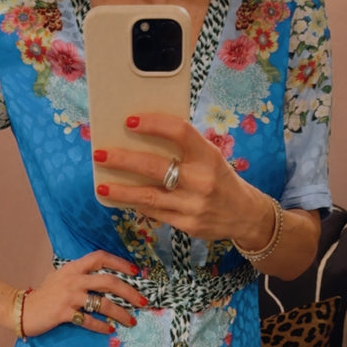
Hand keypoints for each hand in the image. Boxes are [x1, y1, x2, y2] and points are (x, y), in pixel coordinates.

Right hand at [20, 250, 145, 337]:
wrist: (22, 309)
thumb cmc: (44, 295)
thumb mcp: (61, 277)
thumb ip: (80, 275)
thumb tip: (105, 279)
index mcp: (73, 267)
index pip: (100, 257)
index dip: (120, 263)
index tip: (136, 271)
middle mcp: (73, 279)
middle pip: (109, 281)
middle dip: (130, 291)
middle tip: (143, 301)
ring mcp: (69, 296)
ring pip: (103, 303)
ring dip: (120, 313)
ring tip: (131, 321)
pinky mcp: (64, 313)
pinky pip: (89, 320)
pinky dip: (102, 326)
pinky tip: (110, 330)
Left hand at [92, 113, 267, 242]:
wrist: (245, 215)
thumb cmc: (221, 178)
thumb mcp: (211, 158)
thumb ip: (185, 149)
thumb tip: (142, 137)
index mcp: (209, 156)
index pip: (179, 132)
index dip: (154, 124)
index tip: (130, 121)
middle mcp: (202, 181)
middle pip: (155, 168)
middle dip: (123, 160)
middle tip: (101, 154)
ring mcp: (194, 206)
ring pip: (149, 197)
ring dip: (121, 191)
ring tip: (102, 186)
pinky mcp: (188, 225)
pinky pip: (156, 213)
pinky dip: (138, 205)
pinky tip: (124, 199)